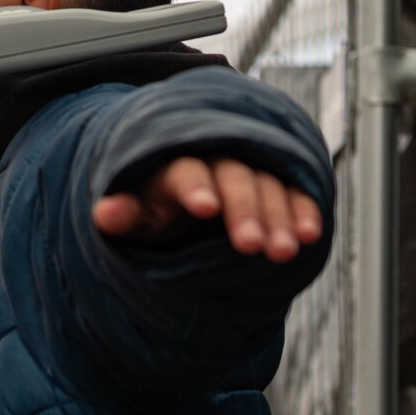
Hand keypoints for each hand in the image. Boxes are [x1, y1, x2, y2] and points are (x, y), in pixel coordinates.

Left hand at [93, 156, 322, 262]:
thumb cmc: (153, 213)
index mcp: (173, 168)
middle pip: (233, 178)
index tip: (205, 208)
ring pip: (267, 185)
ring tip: (283, 252)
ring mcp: (249, 171)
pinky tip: (311, 235)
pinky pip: (294, 191)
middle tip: (252, 248)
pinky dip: (304, 210)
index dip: (194, 187)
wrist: (181, 205)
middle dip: (245, 211)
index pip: (184, 171)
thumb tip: (104, 213)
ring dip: (279, 218)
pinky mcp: (276, 184)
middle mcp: (215, 162)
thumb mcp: (135, 218)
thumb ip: (123, 216)